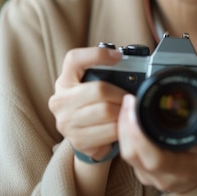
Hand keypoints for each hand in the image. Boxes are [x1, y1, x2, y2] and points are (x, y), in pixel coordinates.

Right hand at [48, 46, 124, 160]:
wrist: (84, 135)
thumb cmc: (93, 105)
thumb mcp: (92, 85)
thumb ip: (105, 74)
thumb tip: (135, 70)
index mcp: (65, 80)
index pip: (74, 59)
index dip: (97, 55)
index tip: (117, 56)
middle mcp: (60, 100)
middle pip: (99, 89)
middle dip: (121, 93)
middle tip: (131, 96)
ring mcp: (66, 122)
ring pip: (107, 111)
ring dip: (123, 112)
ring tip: (127, 111)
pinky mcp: (77, 140)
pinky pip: (109, 131)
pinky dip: (121, 128)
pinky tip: (121, 125)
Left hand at [118, 94, 196, 194]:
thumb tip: (187, 101)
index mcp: (183, 169)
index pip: (155, 159)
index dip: (140, 135)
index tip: (135, 109)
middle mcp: (162, 177)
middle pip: (133, 153)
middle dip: (127, 123)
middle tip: (130, 100)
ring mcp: (148, 176)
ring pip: (126, 152)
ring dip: (124, 126)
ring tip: (129, 105)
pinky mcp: (139, 171)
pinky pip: (126, 152)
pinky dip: (125, 132)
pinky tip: (129, 118)